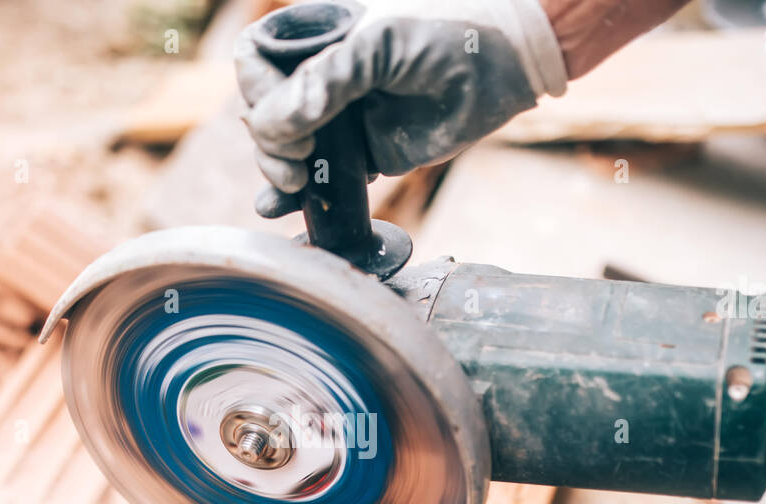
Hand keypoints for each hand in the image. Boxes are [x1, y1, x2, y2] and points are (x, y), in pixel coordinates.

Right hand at [235, 0, 566, 217]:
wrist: (507, 64)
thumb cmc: (447, 33)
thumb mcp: (380, 47)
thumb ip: (325, 83)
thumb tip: (270, 129)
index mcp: (321, 35)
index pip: (257, 61)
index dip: (258, 94)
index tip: (286, 123)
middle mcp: (325, 74)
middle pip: (266, 111)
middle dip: (270, 142)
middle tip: (297, 165)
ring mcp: (345, 114)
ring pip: (288, 147)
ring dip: (276, 173)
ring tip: (287, 192)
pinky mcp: (368, 150)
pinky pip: (324, 174)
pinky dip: (302, 195)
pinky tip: (284, 209)